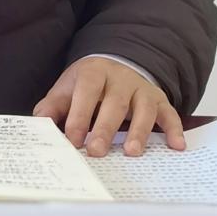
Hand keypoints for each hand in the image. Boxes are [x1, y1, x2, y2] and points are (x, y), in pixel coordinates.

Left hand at [33, 56, 184, 157]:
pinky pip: (169, 113)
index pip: (86, 91)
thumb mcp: (68, 88)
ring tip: (132, 152)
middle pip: (114, 103)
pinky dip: (174, 129)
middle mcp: (120, 78)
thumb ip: (53, 106)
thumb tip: (39, 124)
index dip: (79, 115)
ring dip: (139, 131)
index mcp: (93, 72)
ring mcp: (142, 89)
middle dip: (105, 128)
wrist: (118, 63)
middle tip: (96, 152)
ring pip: (143, 108)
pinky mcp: (159, 99)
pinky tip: (176, 146)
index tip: (72, 141)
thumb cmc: (88, 84)